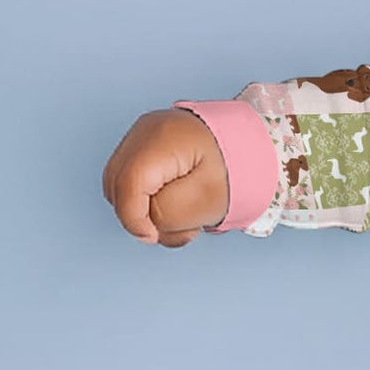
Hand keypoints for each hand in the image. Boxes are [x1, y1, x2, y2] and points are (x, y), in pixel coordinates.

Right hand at [101, 108, 230, 246]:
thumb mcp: (207, 201)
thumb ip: (168, 214)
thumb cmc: (235, 172)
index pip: (127, 184)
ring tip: (186, 217)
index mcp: (162, 140)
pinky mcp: (145, 147)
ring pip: (120, 186)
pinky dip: (148, 200)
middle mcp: (144, 132)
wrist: (251, 147)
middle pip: (118, 187)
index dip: (133, 219)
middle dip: (142, 217)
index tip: (153, 237)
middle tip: (182, 228)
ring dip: (146, 211)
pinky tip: (177, 204)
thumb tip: (144, 224)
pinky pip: (131, 181)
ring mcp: (141, 137)